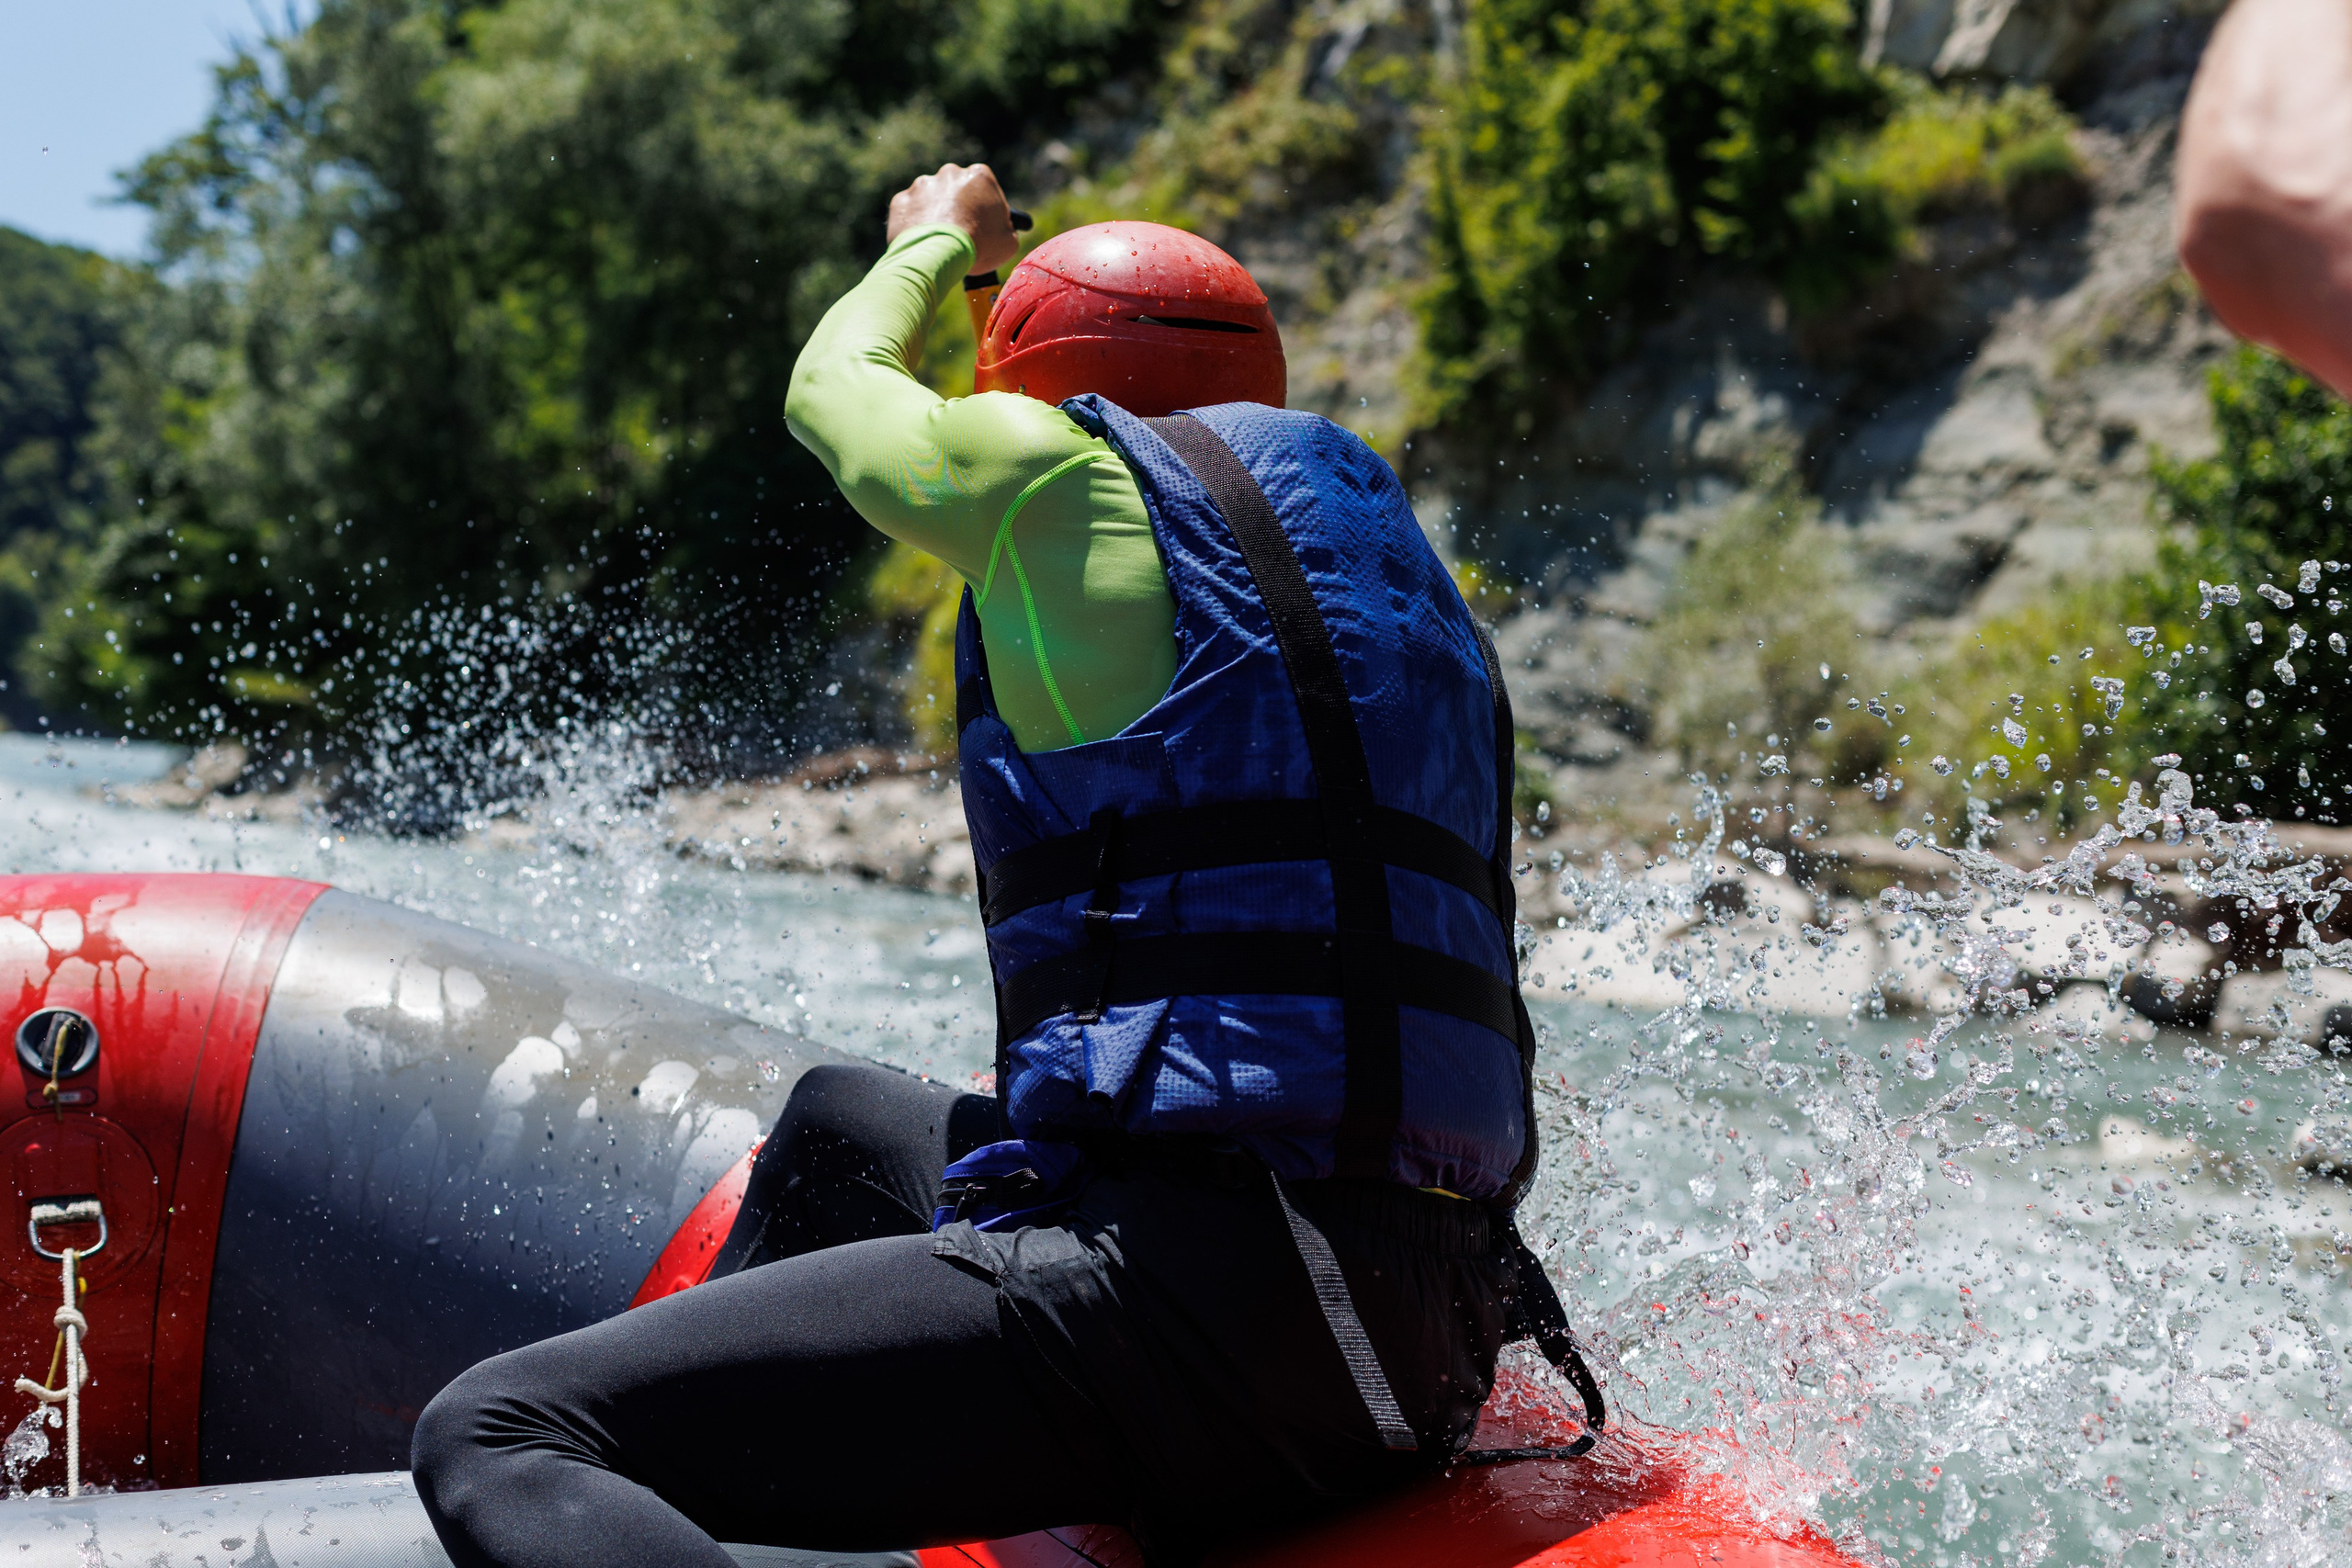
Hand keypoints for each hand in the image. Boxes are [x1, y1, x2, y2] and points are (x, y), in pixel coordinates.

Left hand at [887, 163, 1020, 274]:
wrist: (938, 255)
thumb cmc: (979, 247)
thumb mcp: (1008, 242)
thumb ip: (1007, 228)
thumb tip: (1003, 229)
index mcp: (979, 176)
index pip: (984, 187)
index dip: (984, 207)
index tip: (982, 224)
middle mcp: (949, 173)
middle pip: (955, 189)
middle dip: (957, 207)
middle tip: (959, 232)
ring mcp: (922, 185)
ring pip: (930, 199)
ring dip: (934, 214)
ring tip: (938, 240)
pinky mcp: (901, 200)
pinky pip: (910, 212)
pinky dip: (914, 224)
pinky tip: (922, 242)